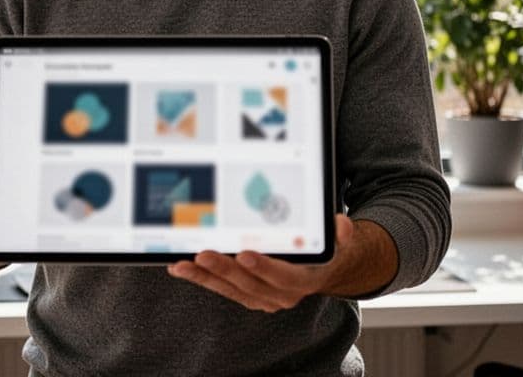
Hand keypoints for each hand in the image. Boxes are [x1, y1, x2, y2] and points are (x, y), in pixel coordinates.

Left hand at [167, 214, 356, 311]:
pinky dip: (201, 278)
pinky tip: (180, 267)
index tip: (245, 254)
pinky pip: (221, 288)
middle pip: (250, 284)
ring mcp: (261, 297)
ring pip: (230, 288)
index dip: (265, 267)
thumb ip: (342, 234)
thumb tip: (341, 225)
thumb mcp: (340, 241)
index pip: (283, 277)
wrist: (321, 269)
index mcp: (304, 281)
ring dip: (205, 277)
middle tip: (204, 253)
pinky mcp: (245, 294)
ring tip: (183, 264)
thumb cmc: (324, 249)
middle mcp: (282, 295)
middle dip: (226, 269)